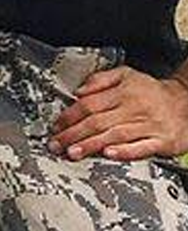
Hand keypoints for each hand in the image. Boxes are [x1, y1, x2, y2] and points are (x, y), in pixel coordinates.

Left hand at [50, 66, 187, 161]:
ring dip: (91, 145)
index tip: (56, 127)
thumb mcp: (127, 76)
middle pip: (98, 122)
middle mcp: (135, 108)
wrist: (187, 103)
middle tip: (55, 144)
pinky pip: (141, 147)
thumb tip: (78, 91)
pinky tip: (108, 154)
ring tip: (72, 152)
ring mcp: (149, 125)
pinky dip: (124, 151)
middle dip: (73, 134)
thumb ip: (100, 80)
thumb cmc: (150, 92)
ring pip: (115, 135)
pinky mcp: (162, 141)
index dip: (69, 116)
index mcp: (123, 92)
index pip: (90, 104)